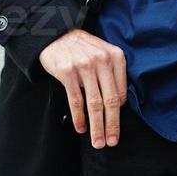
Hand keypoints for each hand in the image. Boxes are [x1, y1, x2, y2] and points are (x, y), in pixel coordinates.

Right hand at [39, 29, 126, 148]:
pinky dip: (79, 118)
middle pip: (110, 101)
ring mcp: (84, 66)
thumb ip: (112, 73)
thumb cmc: (81, 47)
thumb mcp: (102, 52)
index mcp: (115, 56)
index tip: (114, 126)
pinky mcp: (67, 71)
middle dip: (112, 125)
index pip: (121, 93)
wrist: (54, 33)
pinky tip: (81, 128)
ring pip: (94, 104)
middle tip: (112, 142)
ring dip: (97, 127)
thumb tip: (118, 105)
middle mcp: (102, 60)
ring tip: (98, 142)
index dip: (118, 113)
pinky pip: (76, 100)